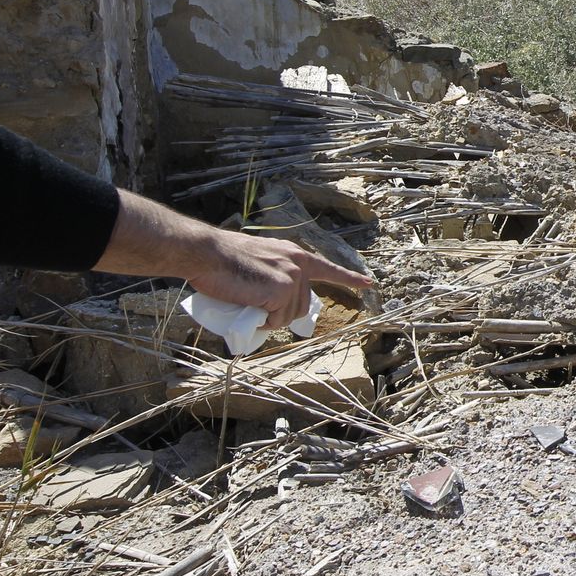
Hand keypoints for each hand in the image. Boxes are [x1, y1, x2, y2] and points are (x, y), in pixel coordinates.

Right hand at [186, 230, 373, 329]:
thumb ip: (275, 274)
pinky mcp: (281, 290)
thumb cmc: (223, 260)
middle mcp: (298, 265)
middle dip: (281, 314)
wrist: (207, 253)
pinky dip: (262, 322)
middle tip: (255, 306)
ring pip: (288, 316)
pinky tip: (248, 307)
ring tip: (248, 304)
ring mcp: (291, 277)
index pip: (328, 269)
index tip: (368, 284)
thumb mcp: (260, 261)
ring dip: (270, 319)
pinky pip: (276, 320)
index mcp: (294, 255)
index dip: (349, 278)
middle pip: (301, 305)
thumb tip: (275, 301)